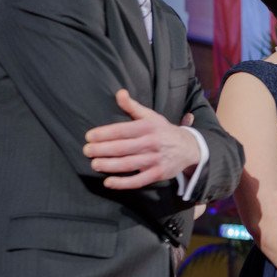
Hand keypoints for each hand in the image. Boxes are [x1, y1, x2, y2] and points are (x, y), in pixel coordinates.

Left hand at [84, 89, 200, 189]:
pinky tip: (109, 182)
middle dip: (102, 149)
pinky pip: (139, 180)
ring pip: (129, 164)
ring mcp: (156, 159)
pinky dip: (123, 183)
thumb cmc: (164, 131)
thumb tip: (119, 93)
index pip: (123, 130)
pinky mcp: (158, 174)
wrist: (189, 147)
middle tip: (86, 151)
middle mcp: (152, 143)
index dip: (105, 133)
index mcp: (149, 127)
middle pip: (123, 147)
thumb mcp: (151, 116)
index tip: (89, 136)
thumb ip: (132, 106)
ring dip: (110, 165)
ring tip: (94, 164)